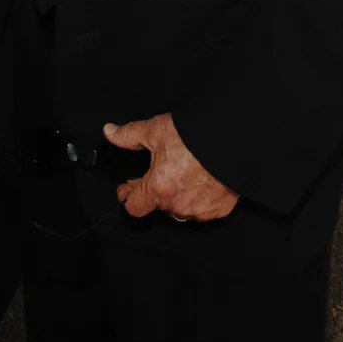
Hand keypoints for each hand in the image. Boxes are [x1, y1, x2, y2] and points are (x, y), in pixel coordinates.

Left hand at [105, 113, 237, 223]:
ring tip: (179, 177)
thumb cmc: (195, 136)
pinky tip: (200, 183)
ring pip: (181, 210)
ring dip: (177, 198)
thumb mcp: (156, 130)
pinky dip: (199, 200)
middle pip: (158, 206)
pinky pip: (203, 210)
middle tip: (155, 176)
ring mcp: (200, 210)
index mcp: (159, 189)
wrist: (232, 140)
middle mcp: (178, 205)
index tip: (126, 189)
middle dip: (154, 192)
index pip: (134, 207)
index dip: (127, 197)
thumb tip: (110, 132)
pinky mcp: (220, 209)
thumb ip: (129, 135)